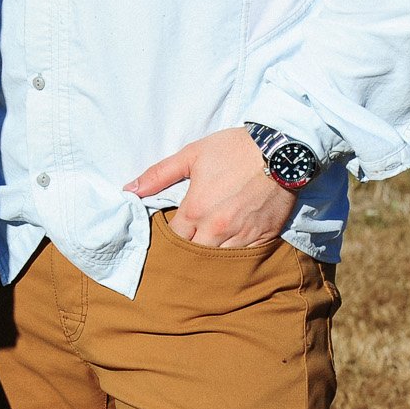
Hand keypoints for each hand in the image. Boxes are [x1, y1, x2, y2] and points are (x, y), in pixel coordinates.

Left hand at [124, 127, 295, 248]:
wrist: (279, 150)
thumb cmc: (233, 149)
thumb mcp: (191, 155)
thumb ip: (158, 175)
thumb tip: (129, 190)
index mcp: (196, 210)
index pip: (174, 237)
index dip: (171, 234)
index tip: (175, 228)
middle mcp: (217, 229)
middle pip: (194, 253)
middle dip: (190, 247)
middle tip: (191, 238)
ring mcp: (242, 236)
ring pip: (219, 259)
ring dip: (212, 252)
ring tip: (210, 242)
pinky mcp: (264, 237)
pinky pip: (245, 256)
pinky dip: (237, 252)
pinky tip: (234, 243)